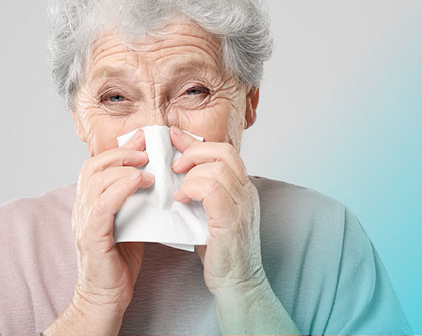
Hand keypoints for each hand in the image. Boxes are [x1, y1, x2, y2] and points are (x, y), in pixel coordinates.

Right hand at [71, 129, 153, 315]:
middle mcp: (82, 208)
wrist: (106, 296)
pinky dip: (120, 188)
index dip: (119, 149)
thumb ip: (134, 200)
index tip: (142, 139)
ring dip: (124, 168)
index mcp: (90, 202)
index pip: (97, 165)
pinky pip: (103, 204)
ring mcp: (84, 221)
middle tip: (146, 151)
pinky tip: (138, 182)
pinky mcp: (91, 237)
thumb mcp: (128, 221)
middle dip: (122, 153)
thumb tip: (153, 178)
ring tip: (148, 169)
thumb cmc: (119, 262)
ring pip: (97, 180)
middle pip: (94, 166)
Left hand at [170, 126, 265, 294]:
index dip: (197, 142)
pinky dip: (192, 189)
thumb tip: (178, 173)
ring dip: (190, 174)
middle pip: (223, 152)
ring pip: (216, 168)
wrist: (237, 284)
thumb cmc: (220, 252)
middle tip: (174, 165)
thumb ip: (201, 193)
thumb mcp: (210, 214)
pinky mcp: (232, 221)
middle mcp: (247, 192)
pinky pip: (212, 189)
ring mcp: (242, 206)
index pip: (224, 151)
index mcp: (242, 188)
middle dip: (193, 151)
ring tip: (178, 190)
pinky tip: (181, 200)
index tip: (174, 136)